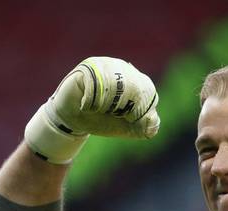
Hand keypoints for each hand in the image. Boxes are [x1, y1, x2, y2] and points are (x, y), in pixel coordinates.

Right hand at [25, 57, 159, 163]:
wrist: (76, 123)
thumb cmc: (103, 120)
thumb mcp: (130, 128)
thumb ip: (148, 127)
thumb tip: (152, 118)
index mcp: (134, 78)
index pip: (147, 90)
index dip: (140, 109)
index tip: (128, 118)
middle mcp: (120, 67)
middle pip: (135, 86)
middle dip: (125, 107)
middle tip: (114, 114)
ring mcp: (103, 66)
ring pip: (117, 85)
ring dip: (110, 104)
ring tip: (100, 109)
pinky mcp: (86, 69)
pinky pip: (96, 85)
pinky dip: (94, 102)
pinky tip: (88, 106)